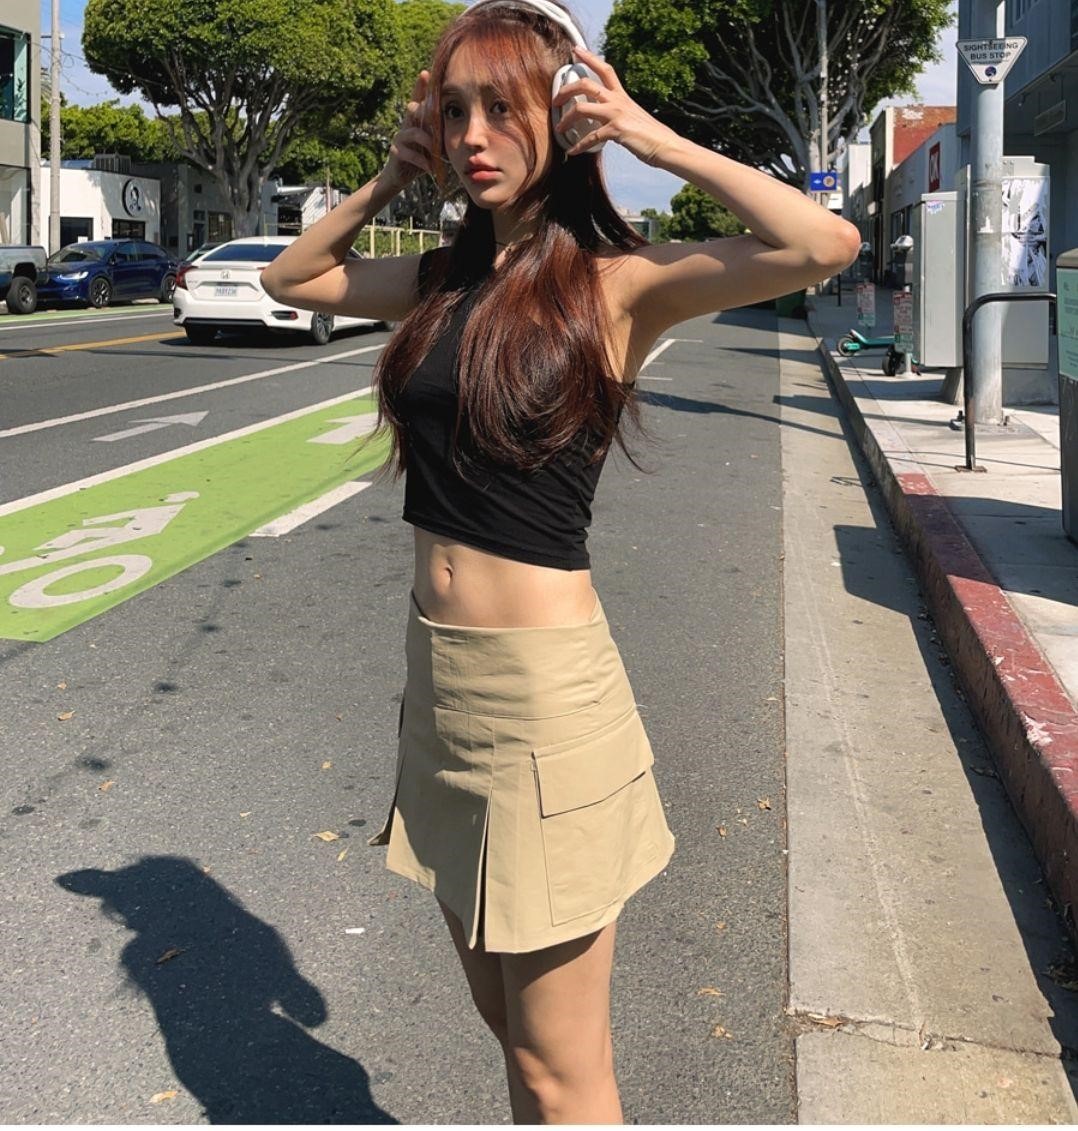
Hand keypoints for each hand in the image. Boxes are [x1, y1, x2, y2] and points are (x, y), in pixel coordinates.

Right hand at [383, 71, 434, 190]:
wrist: (401, 175)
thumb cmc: (422, 156)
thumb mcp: (435, 143)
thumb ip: (443, 133)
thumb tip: (464, 123)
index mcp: (417, 119)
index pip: (419, 100)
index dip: (421, 86)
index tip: (425, 72)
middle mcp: (407, 124)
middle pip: (414, 109)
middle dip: (425, 108)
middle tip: (434, 110)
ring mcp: (400, 137)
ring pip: (414, 132)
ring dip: (428, 142)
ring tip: (438, 153)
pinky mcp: (396, 152)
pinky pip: (410, 154)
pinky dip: (423, 161)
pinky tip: (431, 168)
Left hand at [553, 46, 682, 166]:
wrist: (664, 145)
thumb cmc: (650, 134)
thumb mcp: (632, 116)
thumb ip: (618, 113)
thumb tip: (605, 119)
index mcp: (622, 96)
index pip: (605, 69)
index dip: (589, 57)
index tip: (576, 51)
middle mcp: (617, 101)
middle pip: (586, 84)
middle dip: (566, 90)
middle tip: (556, 100)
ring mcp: (616, 114)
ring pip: (581, 108)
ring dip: (566, 119)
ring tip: (559, 128)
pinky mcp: (616, 131)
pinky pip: (590, 137)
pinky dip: (579, 145)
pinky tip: (572, 151)